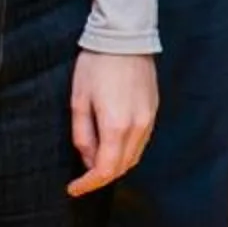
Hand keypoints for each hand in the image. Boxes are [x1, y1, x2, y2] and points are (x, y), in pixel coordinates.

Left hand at [68, 51, 156, 195]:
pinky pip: (141, 141)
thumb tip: (88, 158)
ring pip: (134, 156)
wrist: (124, 37)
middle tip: (81, 179)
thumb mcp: (79, 100)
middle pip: (122, 167)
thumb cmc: (96, 66)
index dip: (88, 184)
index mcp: (116, 125)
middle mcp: (138, 126)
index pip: (105, 169)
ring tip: (94, 163)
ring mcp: (149, 119)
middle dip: (101, 177)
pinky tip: (112, 146)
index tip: (73, 189)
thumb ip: (82, 134)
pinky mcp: (154, 110)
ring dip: (115, 166)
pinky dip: (126, 151)